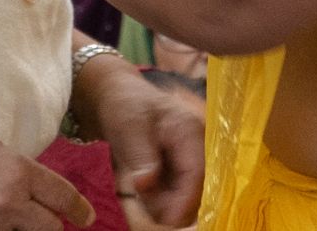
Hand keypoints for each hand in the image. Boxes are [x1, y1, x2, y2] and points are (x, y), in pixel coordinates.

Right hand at [0, 110, 93, 230]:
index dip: (78, 210)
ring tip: (3, 222)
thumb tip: (29, 193)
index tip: (84, 218)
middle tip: (41, 222)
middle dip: (48, 226)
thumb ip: (15, 172)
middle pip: (50, 230)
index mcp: (18, 172)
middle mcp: (8, 204)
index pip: (63, 198)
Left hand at [71, 56, 204, 227]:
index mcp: (191, 131)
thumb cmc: (124, 106)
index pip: (197, 174)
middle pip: (196, 190)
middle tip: (141, 193)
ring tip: (138, 182)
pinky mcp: (183, 169)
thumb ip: (142, 157)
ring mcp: (192, 159)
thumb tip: (146, 185)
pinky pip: (177, 194)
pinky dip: (160, 198)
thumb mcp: (129, 128)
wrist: (118, 98)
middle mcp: (199, 146)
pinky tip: (143, 184)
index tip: (167, 221)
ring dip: (163, 201)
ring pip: (186, 197)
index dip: (184, 201)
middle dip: (170, 202)